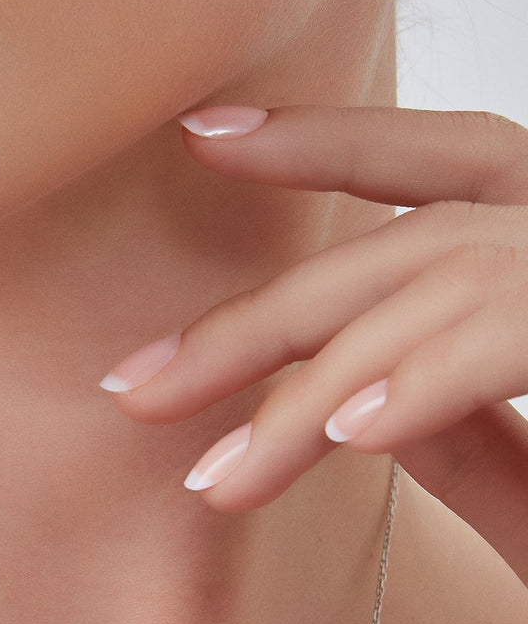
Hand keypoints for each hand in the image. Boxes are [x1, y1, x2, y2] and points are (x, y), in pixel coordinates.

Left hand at [102, 103, 527, 587]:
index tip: (203, 141)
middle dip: (255, 322)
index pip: (441, 174)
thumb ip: (452, 427)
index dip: (328, 148)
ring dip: (309, 393)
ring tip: (218, 481)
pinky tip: (344, 432)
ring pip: (431, 296)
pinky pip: (510, 328)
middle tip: (134, 390)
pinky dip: (425, 377)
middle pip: (402, 249)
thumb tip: (343, 402)